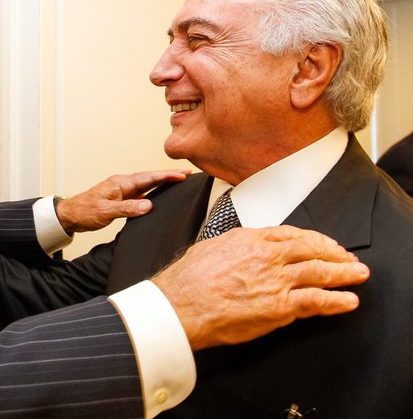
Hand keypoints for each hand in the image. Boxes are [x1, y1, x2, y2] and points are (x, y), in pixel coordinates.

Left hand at [56, 169, 190, 232]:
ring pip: (145, 185)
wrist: (69, 215)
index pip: (148, 178)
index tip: (182, 174)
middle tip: (186, 173)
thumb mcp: (106, 212)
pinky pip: (139, 193)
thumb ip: (127, 208)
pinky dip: (151, 193)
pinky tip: (157, 197)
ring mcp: (121, 191)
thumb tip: (148, 206)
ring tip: (177, 181)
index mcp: (120, 184)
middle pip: (149, 178)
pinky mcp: (119, 198)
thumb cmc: (84, 211)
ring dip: (161, 183)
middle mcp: (122, 184)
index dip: (166, 176)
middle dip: (168, 175)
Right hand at [152, 225, 369, 350]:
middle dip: (335, 253)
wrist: (180, 305)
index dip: (312, 238)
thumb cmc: (186, 281)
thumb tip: (239, 249)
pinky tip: (348, 301)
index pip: (290, 234)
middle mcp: (266, 255)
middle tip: (348, 258)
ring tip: (358, 275)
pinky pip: (317, 300)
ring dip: (344, 273)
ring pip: (320, 271)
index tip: (322, 243)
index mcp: (248, 239)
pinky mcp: (280, 305)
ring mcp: (276, 280)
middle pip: (311, 248)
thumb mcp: (209, 248)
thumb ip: (232, 246)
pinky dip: (337, 300)